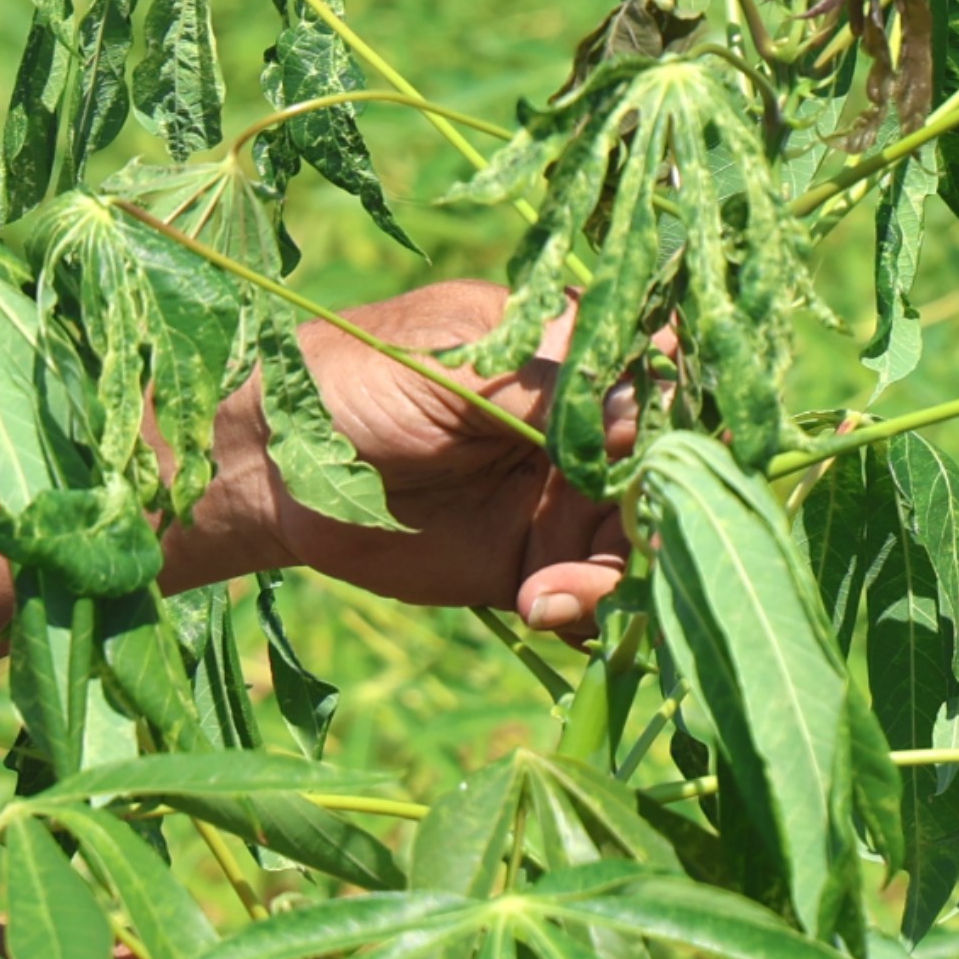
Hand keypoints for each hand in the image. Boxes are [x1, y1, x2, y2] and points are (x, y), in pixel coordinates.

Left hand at [232, 281, 634, 633]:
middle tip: (633, 535)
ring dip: (625, 570)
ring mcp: (569, 498)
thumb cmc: (353, 380)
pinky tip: (541, 605)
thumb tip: (643, 395)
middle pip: (673, 465)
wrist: (272, 469)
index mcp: (576, 351)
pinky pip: (595, 593)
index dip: (686, 409)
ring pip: (645, 538)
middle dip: (666, 506)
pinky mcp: (539, 564)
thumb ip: (543, 380)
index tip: (664, 445)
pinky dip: (587, 607)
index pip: (669, 371)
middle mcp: (590, 426)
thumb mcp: (448, 367)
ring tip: (557, 588)